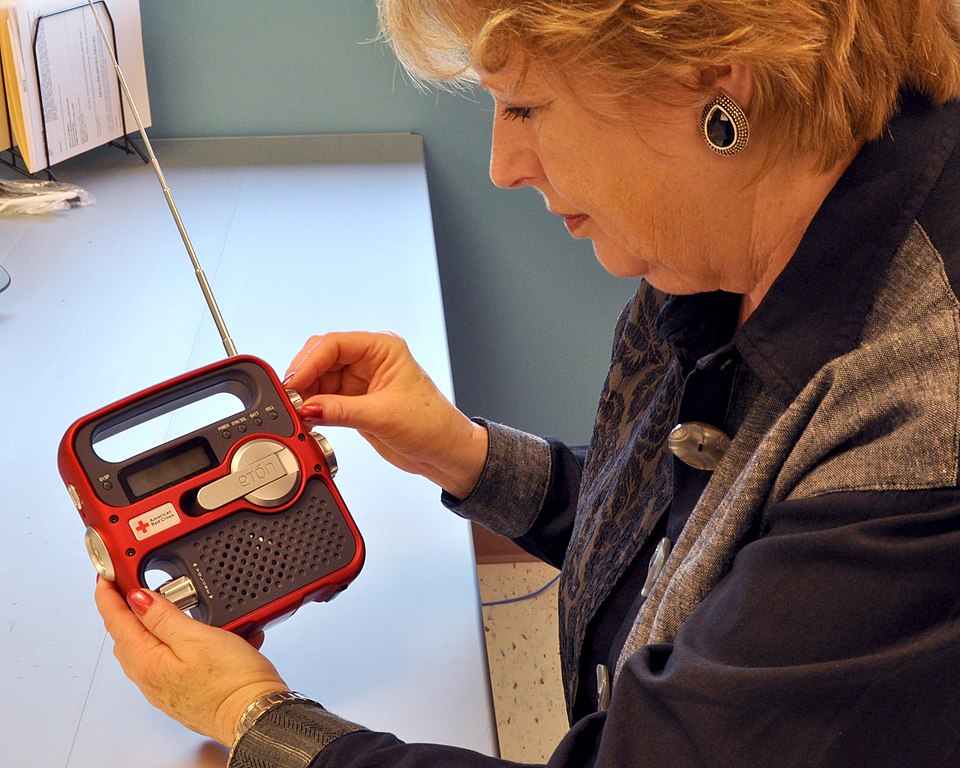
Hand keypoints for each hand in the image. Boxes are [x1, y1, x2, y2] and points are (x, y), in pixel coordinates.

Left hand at [95, 578, 287, 745]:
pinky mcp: (183, 691)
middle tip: (133, 585)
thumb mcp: (197, 638)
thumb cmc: (231, 682)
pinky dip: (175, 641)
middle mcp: (150, 678)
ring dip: (153, 625)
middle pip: (127, 636)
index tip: (106, 576)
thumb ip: (163, 617)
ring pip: (148, 648)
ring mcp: (165, 687)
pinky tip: (200, 634)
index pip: (116, 622)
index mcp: (147, 662)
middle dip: (127, 609)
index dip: (109, 595)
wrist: (255, 715)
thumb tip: (138, 599)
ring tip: (172, 606)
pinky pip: (169, 660)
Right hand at [285, 331, 487, 498]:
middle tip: (292, 400)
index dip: (309, 362)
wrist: (444, 452)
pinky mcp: (356, 401)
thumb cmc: (431, 425)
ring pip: (319, 378)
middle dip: (304, 377)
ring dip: (307, 394)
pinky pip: (325, 398)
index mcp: (383, 348)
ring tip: (299, 412)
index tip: (294, 384)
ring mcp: (362, 380)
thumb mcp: (382, 416)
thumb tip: (306, 408)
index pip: (334, 344)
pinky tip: (308, 419)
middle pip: (321, 358)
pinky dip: (314, 408)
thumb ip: (340, 410)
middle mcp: (370, 359)